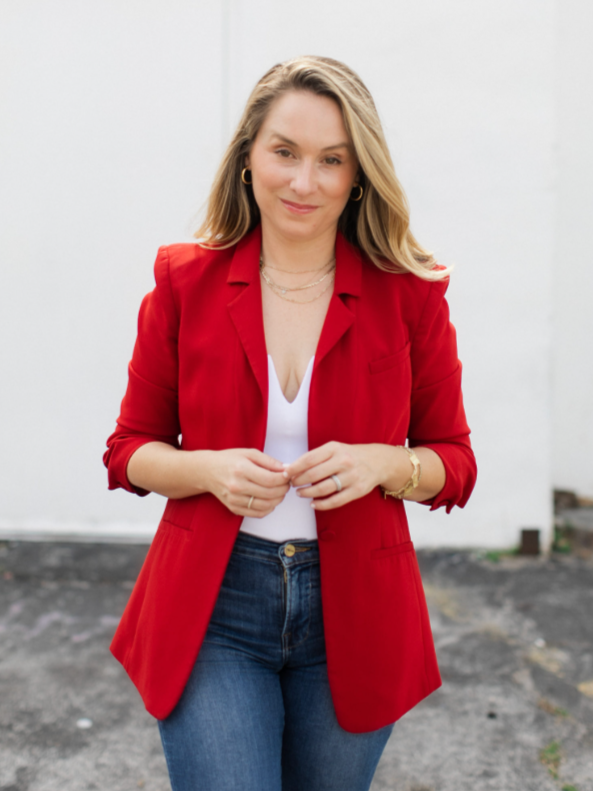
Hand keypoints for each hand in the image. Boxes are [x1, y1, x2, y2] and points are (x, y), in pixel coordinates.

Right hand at [203, 448, 290, 517]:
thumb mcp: (249, 453)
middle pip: (269, 493)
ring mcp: (234, 499)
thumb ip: (268, 461)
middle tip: (286, 483)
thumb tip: (286, 468)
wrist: (207, 471)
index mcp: (241, 469)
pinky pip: (257, 513)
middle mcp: (237, 486)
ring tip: (280, 491)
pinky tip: (270, 500)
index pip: (270, 479)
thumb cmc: (228, 460)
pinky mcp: (233, 508)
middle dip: (284, 489)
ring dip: (278, 500)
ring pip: (265, 506)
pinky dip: (268, 509)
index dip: (284, 479)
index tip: (288, 475)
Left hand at [282, 442, 400, 510]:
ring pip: (323, 489)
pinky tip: (313, 504)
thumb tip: (290, 467)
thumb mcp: (334, 449)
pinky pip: (336, 501)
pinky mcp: (357, 490)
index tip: (285, 473)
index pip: (309, 459)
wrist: (378, 461)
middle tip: (292, 484)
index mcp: (335, 448)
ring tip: (300, 493)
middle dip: (298, 481)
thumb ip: (315, 457)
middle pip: (314, 474)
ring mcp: (352, 476)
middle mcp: (344, 461)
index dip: (294, 468)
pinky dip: (322, 504)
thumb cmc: (350, 455)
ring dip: (307, 493)